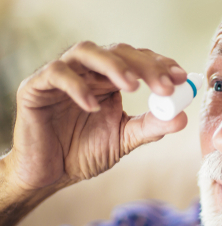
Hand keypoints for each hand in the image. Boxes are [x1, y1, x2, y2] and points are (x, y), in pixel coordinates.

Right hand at [7, 41, 188, 192]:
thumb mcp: (124, 139)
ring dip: (114, 65)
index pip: (138, 60)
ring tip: (133, 86)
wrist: (49, 174)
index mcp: (110, 81)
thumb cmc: (84, 153)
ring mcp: (62, 75)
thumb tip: (182, 118)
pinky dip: (76, 86)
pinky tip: (93, 106)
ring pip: (87, 51)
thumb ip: (150, 127)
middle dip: (145, 66)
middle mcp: (88, 72)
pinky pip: (56, 73)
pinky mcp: (36, 86)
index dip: (160, 64)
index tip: (182, 77)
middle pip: (119, 52)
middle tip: (165, 86)